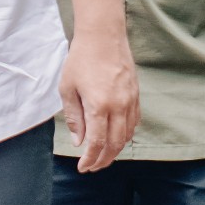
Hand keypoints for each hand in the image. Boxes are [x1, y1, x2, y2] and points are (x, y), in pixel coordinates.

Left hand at [59, 29, 139, 174]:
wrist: (103, 36)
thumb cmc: (81, 60)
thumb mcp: (68, 88)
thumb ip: (74, 117)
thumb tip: (79, 142)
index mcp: (99, 106)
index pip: (97, 143)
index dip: (90, 160)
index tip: (82, 168)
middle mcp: (119, 106)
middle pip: (114, 145)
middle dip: (103, 160)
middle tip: (92, 167)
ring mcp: (130, 101)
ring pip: (127, 136)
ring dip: (115, 150)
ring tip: (102, 156)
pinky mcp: (136, 95)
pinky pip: (134, 123)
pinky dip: (125, 136)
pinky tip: (116, 138)